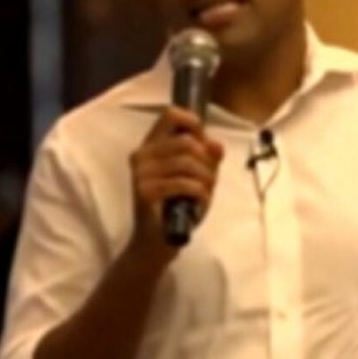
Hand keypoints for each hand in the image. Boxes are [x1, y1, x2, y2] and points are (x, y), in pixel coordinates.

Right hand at [126, 107, 222, 266]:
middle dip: (206, 161)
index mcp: (151, 146)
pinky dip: (200, 193)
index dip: (193, 123)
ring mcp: (141, 174)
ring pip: (188, 162)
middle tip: (209, 179)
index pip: (170, 115)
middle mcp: (141, 155)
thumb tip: (216, 145)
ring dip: (206, 178)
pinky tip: (199, 202)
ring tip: (205, 192)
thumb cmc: (176, 206)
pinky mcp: (144, 193)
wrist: (155, 243)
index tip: (203, 142)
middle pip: (186, 141)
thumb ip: (207, 158)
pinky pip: (184, 183)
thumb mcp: (198, 178)